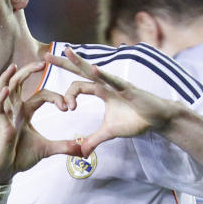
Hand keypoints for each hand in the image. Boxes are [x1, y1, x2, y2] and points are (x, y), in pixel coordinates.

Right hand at [0, 60, 81, 182]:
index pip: (41, 95)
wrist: (4, 171)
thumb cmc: (20, 158)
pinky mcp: (0, 125)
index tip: (68, 108)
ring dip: (10, 78)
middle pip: (19, 83)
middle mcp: (14, 109)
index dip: (56, 98)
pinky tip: (6, 90)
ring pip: (5, 90)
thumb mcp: (47, 150)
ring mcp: (5, 116)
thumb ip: (64, 147)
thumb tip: (83, 150)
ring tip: (15, 66)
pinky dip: (2, 98)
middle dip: (29, 71)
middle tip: (43, 62)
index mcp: (25, 112)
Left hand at [47, 46, 184, 155]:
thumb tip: (81, 152)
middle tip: (45, 55)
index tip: (66, 109)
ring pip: (94, 70)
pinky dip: (104, 75)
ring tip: (66, 52)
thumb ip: (94, 140)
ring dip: (80, 62)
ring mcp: (116, 84)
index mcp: (100, 90)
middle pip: (80, 70)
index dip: (68, 95)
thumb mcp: (109, 132)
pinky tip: (94, 69)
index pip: (77, 85)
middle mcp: (106, 83)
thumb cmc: (135, 120)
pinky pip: (113, 80)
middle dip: (63, 62)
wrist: (157, 120)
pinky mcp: (128, 88)